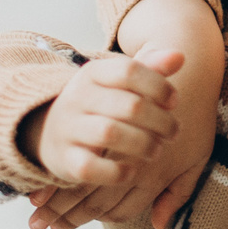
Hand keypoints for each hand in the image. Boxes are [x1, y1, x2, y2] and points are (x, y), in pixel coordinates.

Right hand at [25, 45, 182, 186]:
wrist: (48, 130)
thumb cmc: (100, 104)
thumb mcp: (120, 82)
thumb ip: (151, 68)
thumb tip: (179, 57)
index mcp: (92, 73)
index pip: (129, 70)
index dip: (159, 86)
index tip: (174, 102)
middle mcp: (77, 98)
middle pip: (129, 105)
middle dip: (160, 121)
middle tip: (174, 132)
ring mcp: (67, 129)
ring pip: (110, 134)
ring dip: (144, 144)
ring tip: (157, 150)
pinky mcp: (64, 160)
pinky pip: (90, 167)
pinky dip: (116, 172)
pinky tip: (131, 171)